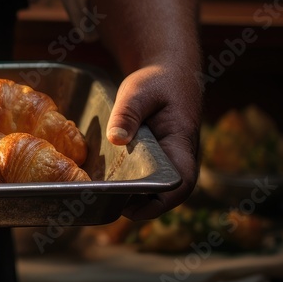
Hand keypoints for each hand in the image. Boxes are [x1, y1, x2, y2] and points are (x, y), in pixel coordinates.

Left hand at [105, 61, 202, 219]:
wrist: (169, 72)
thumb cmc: (157, 81)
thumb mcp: (139, 91)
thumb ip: (128, 113)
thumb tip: (116, 138)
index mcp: (181, 144)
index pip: (181, 184)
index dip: (160, 203)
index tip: (130, 209)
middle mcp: (179, 158)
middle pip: (166, 194)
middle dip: (139, 205)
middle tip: (104, 202)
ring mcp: (169, 159)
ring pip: (155, 189)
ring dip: (133, 196)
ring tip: (100, 194)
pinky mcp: (157, 158)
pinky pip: (147, 177)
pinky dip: (129, 182)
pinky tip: (105, 180)